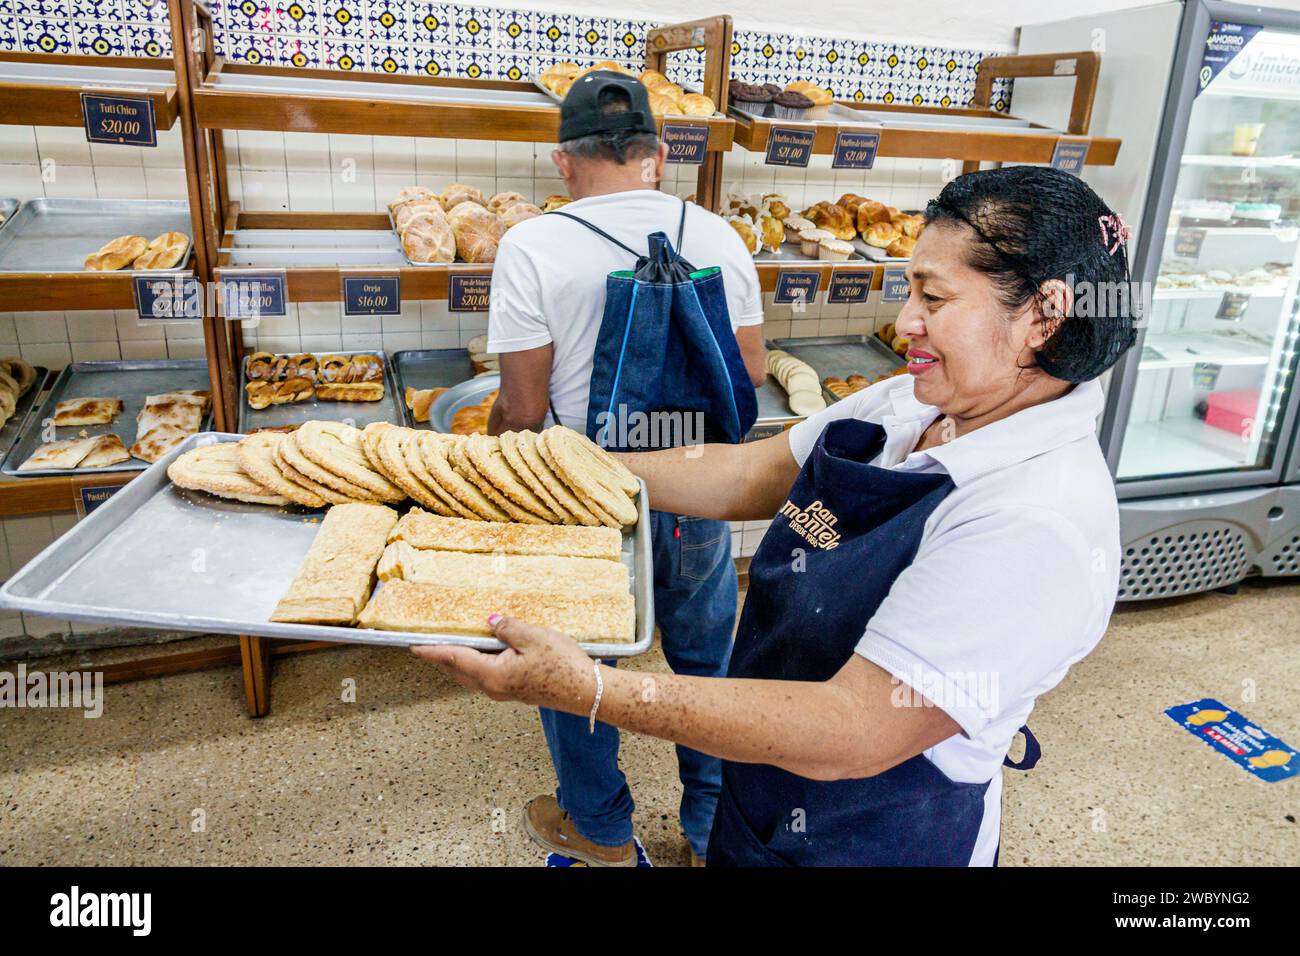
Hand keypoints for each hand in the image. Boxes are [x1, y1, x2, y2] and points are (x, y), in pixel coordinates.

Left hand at [411, 614, 595, 712]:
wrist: (586, 692)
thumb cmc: (562, 665)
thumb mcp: (534, 638)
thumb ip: (507, 628)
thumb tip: (490, 621)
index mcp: (492, 675)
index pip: (454, 658)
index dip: (432, 650)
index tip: (412, 646)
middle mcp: (493, 688)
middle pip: (458, 671)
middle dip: (440, 658)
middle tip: (424, 644)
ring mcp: (504, 692)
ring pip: (470, 676)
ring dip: (456, 662)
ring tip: (447, 647)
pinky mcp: (515, 691)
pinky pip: (484, 677)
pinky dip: (473, 665)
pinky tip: (480, 654)